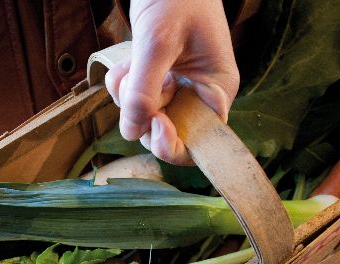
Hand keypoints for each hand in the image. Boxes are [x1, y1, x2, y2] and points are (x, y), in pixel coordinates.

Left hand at [105, 0, 238, 164]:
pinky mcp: (156, 80)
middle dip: (143, 114)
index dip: (175, 144)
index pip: (200, 142)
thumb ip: (144, 90)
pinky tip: (129, 61)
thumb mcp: (158, 43)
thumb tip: (133, 131)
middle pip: (166, 134)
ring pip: (143, 116)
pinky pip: (133, 98)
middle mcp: (198, 95)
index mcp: (215, 91)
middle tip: (136, 85)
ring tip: (132, 64)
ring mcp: (176, 89)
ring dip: (128, 95)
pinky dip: (123, 83)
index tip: (157, 123)